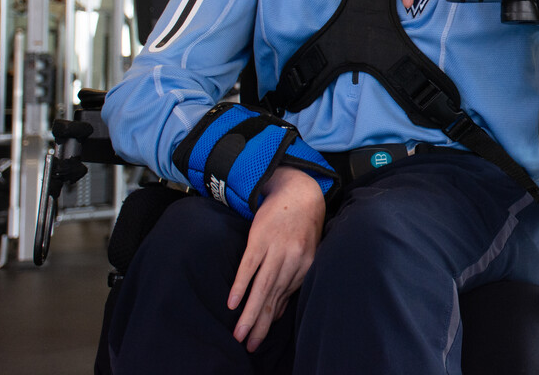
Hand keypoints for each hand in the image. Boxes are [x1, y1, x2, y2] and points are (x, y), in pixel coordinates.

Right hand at [228, 166, 324, 351]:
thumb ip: (293, 280)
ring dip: (249, 313)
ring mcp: (275, 250)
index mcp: (305, 266)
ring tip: (240, 334)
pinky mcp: (259, 240)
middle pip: (273, 299)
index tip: (258, 338)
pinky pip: (248, 267)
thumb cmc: (301, 226)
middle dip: (260, 325)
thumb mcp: (305, 252)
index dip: (270, 320)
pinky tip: (232, 303)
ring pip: (261, 288)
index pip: (284, 299)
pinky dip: (240, 285)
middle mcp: (292, 261)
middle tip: (249, 346)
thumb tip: (277, 312)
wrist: (298, 192)